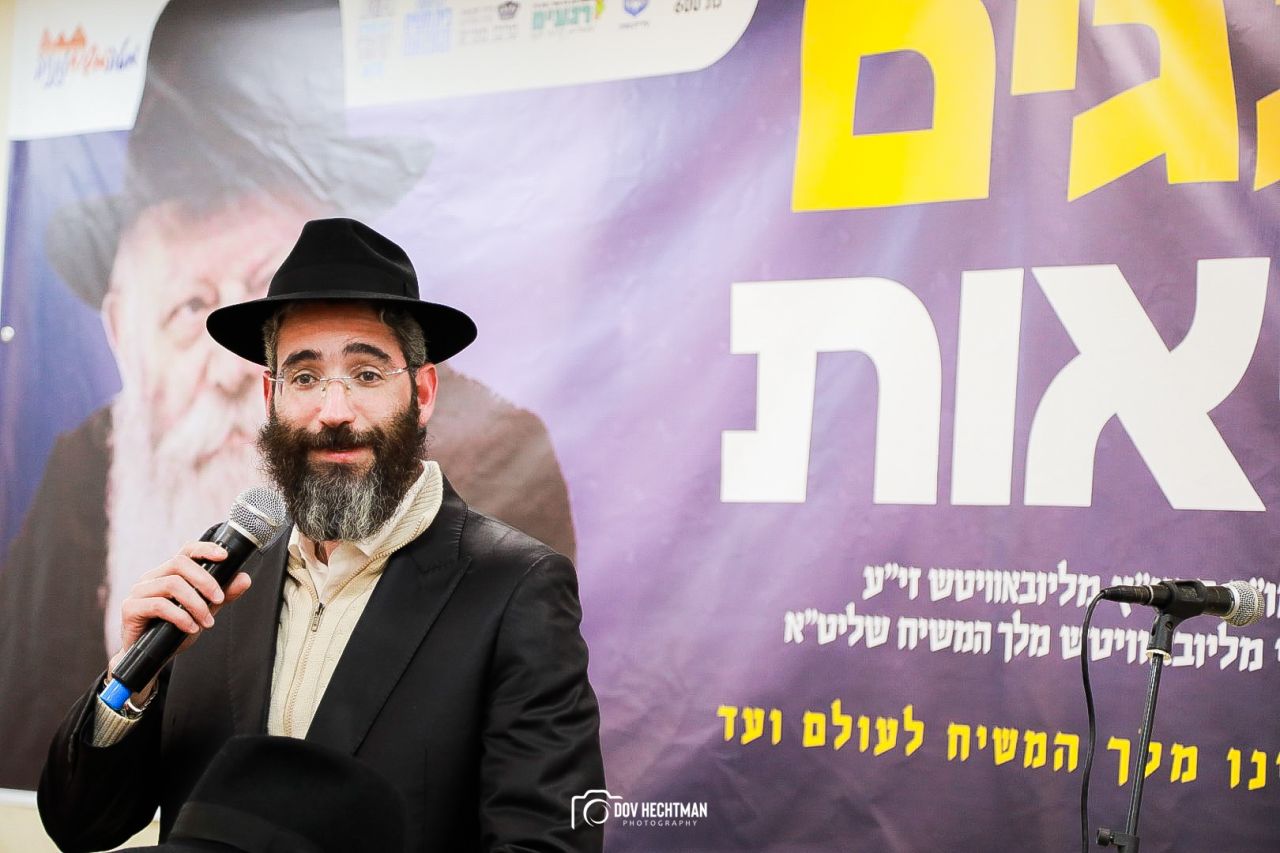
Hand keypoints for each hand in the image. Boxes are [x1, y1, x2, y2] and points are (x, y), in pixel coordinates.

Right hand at [108, 541, 252, 696]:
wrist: (152, 658)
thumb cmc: (174, 630)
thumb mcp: (204, 611)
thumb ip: (222, 595)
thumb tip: (244, 578)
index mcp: (169, 573)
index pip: (186, 551)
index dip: (204, 549)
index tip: (224, 556)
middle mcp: (152, 578)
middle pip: (179, 563)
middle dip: (205, 580)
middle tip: (219, 599)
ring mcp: (139, 592)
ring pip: (171, 584)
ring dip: (195, 603)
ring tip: (207, 621)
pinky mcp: (130, 608)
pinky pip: (159, 605)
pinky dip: (180, 616)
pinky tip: (191, 627)